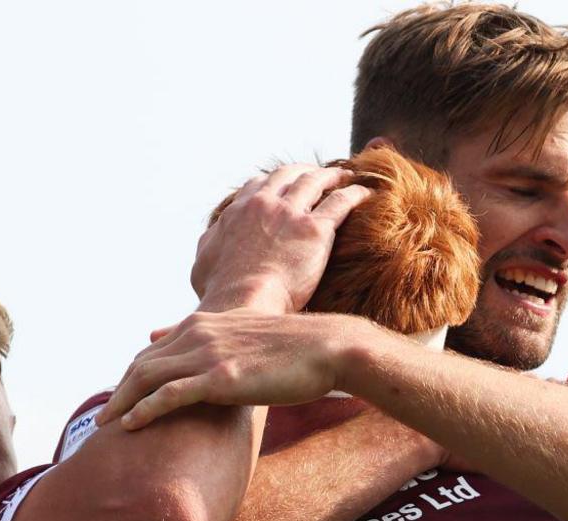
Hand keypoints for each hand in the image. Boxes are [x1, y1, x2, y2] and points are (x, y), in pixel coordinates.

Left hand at [101, 311, 381, 430]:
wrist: (327, 349)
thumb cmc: (295, 349)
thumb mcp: (249, 338)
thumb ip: (218, 341)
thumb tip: (208, 349)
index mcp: (204, 324)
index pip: (153, 351)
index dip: (133, 376)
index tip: (120, 398)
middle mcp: (199, 334)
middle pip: (142, 364)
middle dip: (119, 391)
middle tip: (102, 418)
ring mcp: (207, 355)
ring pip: (147, 378)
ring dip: (122, 403)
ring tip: (105, 426)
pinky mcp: (219, 378)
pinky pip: (169, 395)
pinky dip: (145, 410)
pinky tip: (131, 427)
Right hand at [192, 165, 372, 312]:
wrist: (244, 303)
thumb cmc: (222, 293)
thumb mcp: (203, 264)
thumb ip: (210, 244)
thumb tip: (212, 238)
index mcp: (238, 210)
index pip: (258, 185)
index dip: (274, 182)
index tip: (285, 185)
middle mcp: (264, 204)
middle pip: (288, 174)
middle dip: (304, 171)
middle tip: (318, 174)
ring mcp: (290, 214)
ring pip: (316, 181)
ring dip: (332, 175)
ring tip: (345, 176)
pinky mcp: (316, 230)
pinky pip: (341, 202)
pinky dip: (354, 193)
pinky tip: (364, 193)